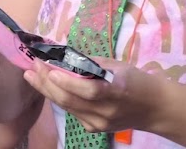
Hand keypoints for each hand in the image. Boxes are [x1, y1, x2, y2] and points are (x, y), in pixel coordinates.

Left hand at [24, 56, 158, 136]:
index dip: (67, 81)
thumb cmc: (136, 80)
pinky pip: (71, 111)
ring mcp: (99, 123)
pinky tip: (47, 87)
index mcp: (116, 91)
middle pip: (70, 100)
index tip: (48, 68)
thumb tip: (62, 55)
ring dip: (47, 90)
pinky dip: (58, 98)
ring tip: (31, 75)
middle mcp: (106, 111)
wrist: (154, 108)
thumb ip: (90, 63)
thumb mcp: (116, 65)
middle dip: (47, 82)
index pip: (88, 89)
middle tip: (32, 65)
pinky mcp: (94, 129)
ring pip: (66, 107)